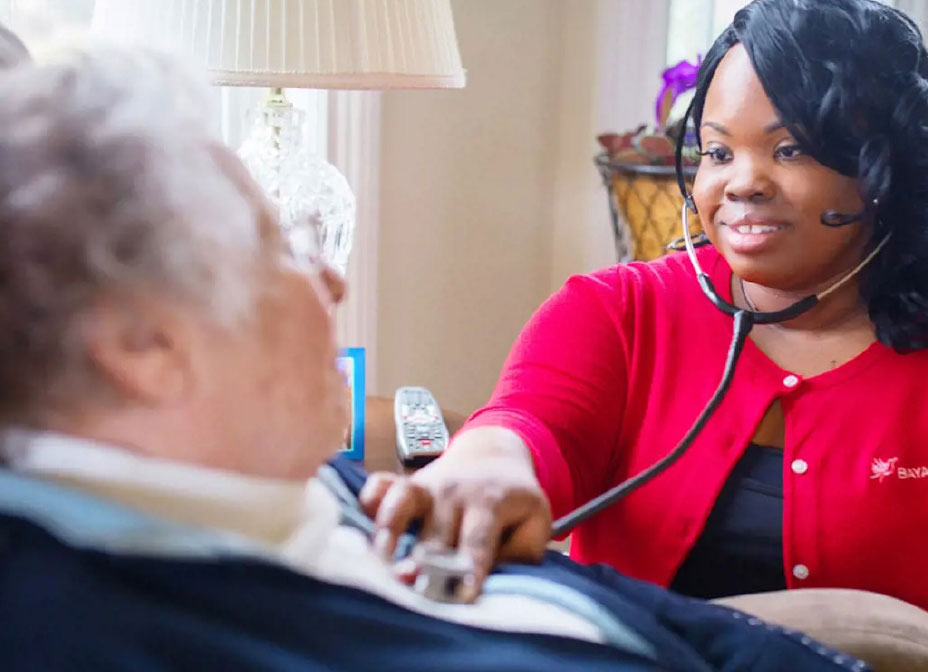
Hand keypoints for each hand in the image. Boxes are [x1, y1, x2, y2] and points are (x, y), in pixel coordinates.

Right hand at [359, 427, 551, 597]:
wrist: (493, 455)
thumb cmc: (514, 502)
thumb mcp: (533, 523)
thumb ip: (518, 556)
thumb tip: (489, 584)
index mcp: (491, 502)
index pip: (478, 539)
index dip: (470, 567)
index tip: (463, 593)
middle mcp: (454, 493)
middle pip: (437, 534)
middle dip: (428, 564)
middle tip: (420, 592)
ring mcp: (425, 485)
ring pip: (402, 501)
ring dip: (391, 529)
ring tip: (383, 559)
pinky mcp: (403, 482)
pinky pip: (380, 485)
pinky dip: (369, 501)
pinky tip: (362, 527)